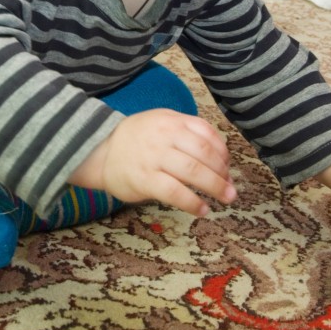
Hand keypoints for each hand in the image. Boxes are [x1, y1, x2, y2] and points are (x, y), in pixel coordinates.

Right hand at [72, 110, 235, 216]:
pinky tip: (202, 210)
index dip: (222, 152)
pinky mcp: (145, 179)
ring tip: (226, 199)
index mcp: (171, 120)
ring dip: (215, 187)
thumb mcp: (160, 122)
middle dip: (223, 173)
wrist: (99, 151)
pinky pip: (176, 192)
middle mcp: (164, 136)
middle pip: (204, 153)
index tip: (227, 167)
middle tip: (231, 188)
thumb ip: (187, 132)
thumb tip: (221, 156)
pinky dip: (193, 203)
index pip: (206, 133)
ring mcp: (154, 157)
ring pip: (194, 172)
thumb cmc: (136, 139)